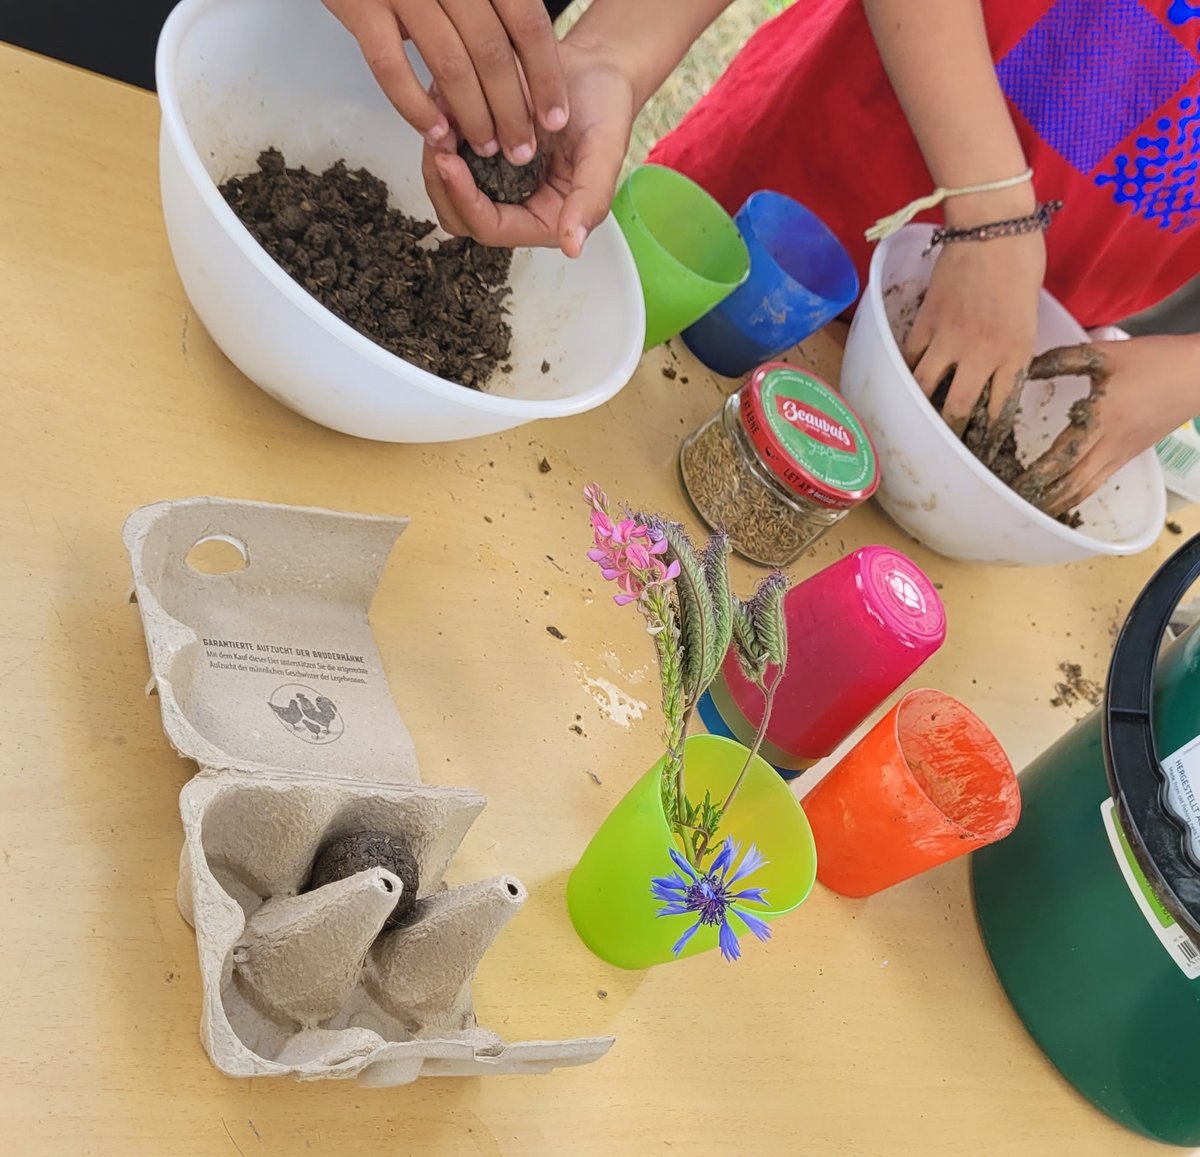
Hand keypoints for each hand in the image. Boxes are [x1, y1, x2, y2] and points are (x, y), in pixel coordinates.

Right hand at [323, 0, 567, 162]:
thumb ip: (498, 3)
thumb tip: (532, 61)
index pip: (527, 23)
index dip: (545, 75)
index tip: (555, 118)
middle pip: (492, 53)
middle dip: (511, 111)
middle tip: (521, 150)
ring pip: (449, 66)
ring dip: (472, 117)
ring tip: (486, 149)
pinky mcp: (360, 7)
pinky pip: (392, 69)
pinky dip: (415, 108)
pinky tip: (436, 134)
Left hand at [422, 38, 635, 256]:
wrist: (597, 67)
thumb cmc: (606, 106)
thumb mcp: (605, 151)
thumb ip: (590, 200)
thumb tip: (572, 246)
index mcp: (545, 219)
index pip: (492, 228)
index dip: (465, 201)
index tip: (449, 162)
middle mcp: (517, 206)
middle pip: (459, 218)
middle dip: (441, 183)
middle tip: (437, 140)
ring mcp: (496, 182)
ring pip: (446, 191)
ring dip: (436, 159)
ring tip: (438, 121)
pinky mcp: (483, 156)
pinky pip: (450, 158)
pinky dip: (441, 137)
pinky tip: (442, 109)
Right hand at [905, 225, 1044, 465]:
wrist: (993, 227)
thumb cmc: (1023, 262)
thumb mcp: (1030, 316)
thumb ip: (1013, 349)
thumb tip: (996, 372)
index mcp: (1014, 354)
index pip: (998, 410)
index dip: (989, 435)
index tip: (983, 448)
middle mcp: (979, 355)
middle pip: (956, 411)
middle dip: (952, 433)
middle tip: (946, 443)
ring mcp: (947, 341)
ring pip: (925, 391)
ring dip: (922, 408)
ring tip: (920, 419)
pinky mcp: (923, 324)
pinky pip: (911, 360)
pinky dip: (909, 373)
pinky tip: (910, 380)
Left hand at [1013, 336, 1199, 516]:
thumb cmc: (1156, 361)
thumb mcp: (1104, 354)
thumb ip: (1062, 360)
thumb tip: (1026, 368)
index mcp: (1100, 421)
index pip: (1061, 458)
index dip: (1035, 475)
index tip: (1011, 485)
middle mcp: (1110, 445)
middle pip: (1072, 483)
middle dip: (1043, 497)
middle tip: (1016, 504)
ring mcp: (1122, 453)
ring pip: (1086, 488)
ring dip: (1060, 501)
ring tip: (1035, 509)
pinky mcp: (1131, 454)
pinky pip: (1099, 481)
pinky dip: (1078, 492)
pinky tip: (1064, 495)